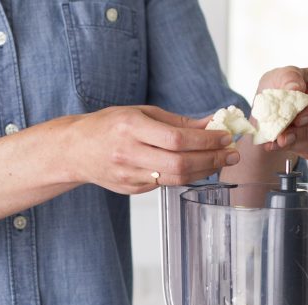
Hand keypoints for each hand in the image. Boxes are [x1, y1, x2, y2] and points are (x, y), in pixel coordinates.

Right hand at [62, 105, 239, 193]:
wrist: (75, 150)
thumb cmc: (108, 126)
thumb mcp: (141, 113)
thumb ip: (176, 121)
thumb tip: (211, 124)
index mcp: (130, 127)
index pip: (177, 139)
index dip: (206, 140)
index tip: (225, 137)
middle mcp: (128, 153)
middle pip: (179, 162)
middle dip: (212, 159)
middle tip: (232, 154)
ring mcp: (128, 175)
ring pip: (174, 178)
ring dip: (203, 171)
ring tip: (220, 163)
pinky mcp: (130, 189)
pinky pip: (164, 184)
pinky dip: (183, 176)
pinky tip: (196, 168)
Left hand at [256, 66, 307, 159]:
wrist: (282, 106)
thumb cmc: (288, 85)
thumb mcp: (284, 75)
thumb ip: (289, 78)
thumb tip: (294, 88)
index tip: (297, 120)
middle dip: (305, 132)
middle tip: (282, 136)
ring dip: (300, 143)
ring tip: (278, 142)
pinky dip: (299, 150)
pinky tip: (282, 146)